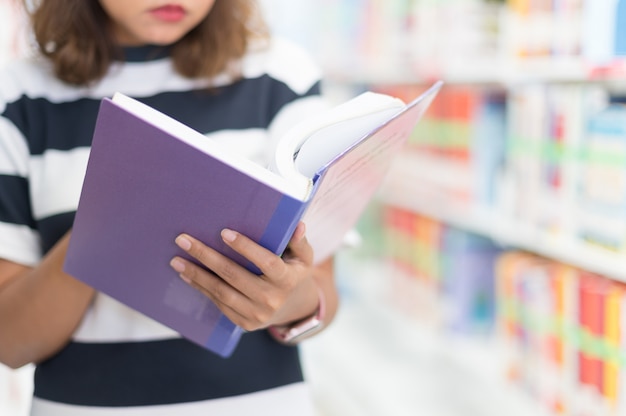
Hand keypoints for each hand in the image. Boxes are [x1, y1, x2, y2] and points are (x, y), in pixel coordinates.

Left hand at [168, 222, 319, 330]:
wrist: (292, 308)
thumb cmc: (293, 272)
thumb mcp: (303, 257)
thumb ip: (299, 241)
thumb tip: (298, 225)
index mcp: (287, 279)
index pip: (266, 262)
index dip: (246, 248)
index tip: (224, 232)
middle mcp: (272, 299)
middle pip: (234, 276)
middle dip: (206, 256)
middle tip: (183, 240)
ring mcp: (257, 314)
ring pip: (222, 292)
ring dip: (196, 275)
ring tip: (176, 259)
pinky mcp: (244, 323)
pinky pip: (219, 303)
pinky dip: (201, 288)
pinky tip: (187, 275)